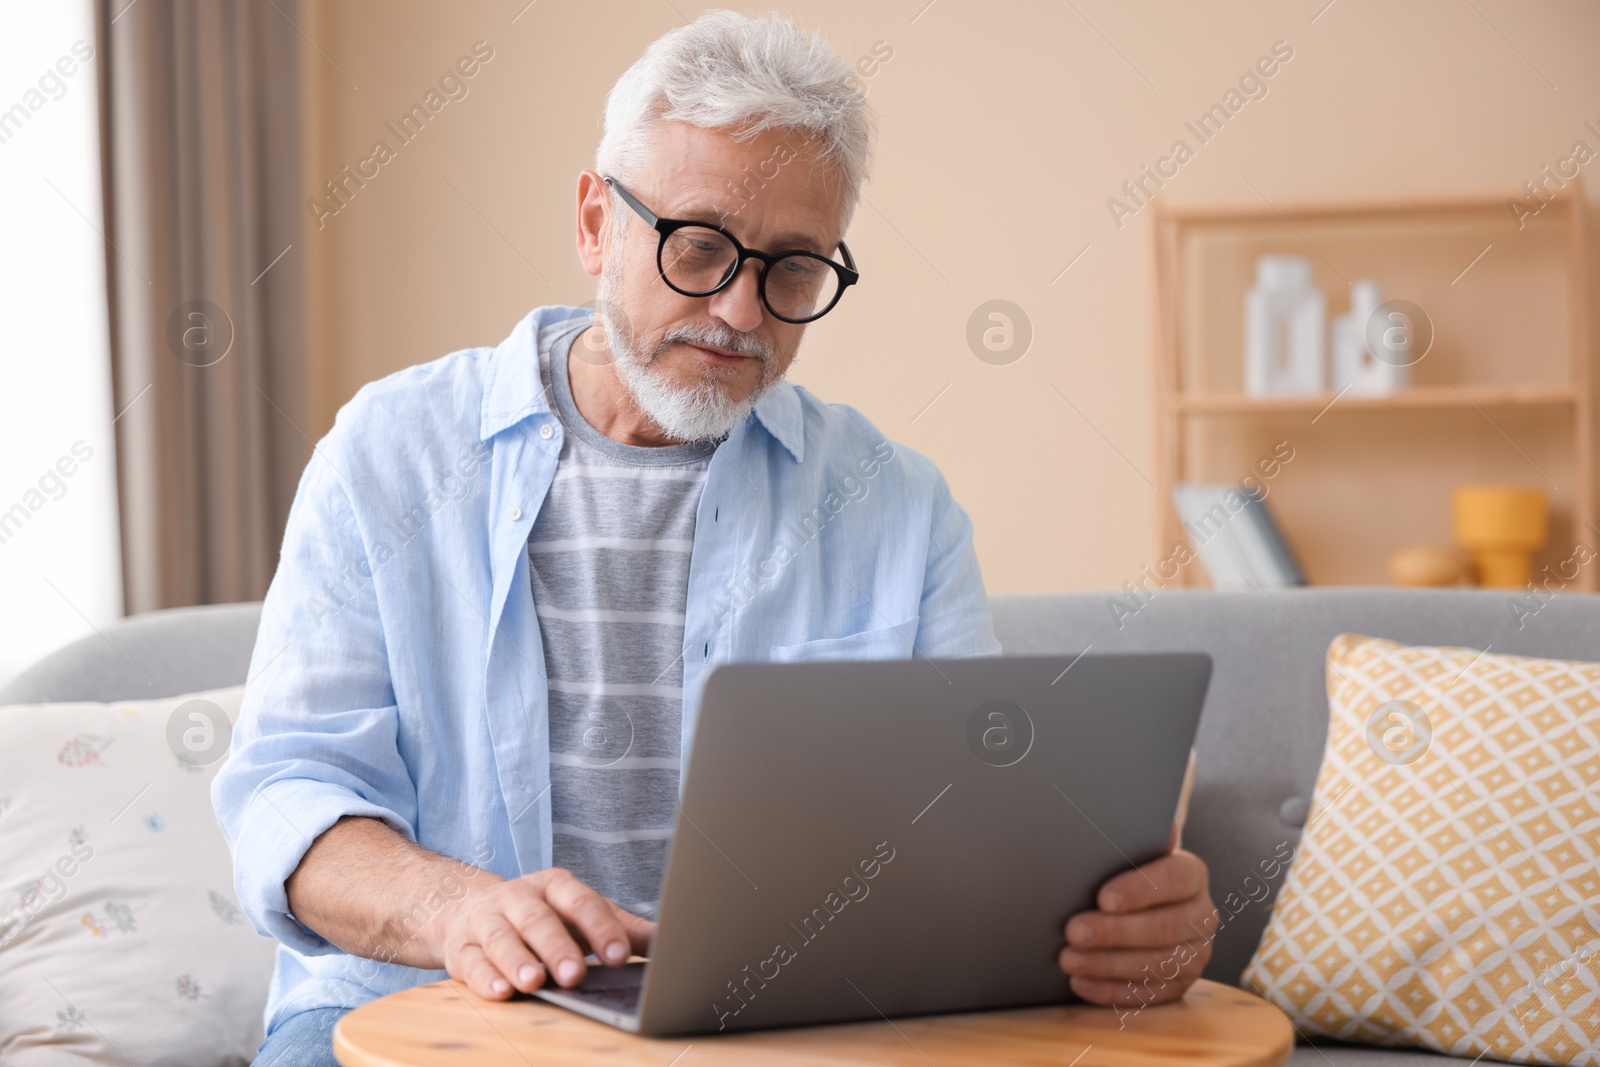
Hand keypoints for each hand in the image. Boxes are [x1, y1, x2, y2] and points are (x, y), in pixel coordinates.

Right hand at [437, 867, 654, 999]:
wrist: (470, 908)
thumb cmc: (544, 916)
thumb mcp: (581, 915)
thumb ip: (621, 928)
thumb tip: (668, 942)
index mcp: (555, 886)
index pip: (581, 902)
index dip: (601, 928)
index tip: (619, 955)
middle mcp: (519, 898)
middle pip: (539, 919)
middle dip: (557, 947)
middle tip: (574, 975)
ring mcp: (487, 921)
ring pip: (502, 939)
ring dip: (517, 961)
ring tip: (533, 983)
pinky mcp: (461, 948)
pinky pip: (471, 962)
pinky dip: (484, 978)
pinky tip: (500, 992)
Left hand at [1057, 848, 1215, 1005]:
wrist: (1144, 901)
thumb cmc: (1127, 870)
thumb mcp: (1132, 849)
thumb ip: (1133, 836)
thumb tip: (1136, 813)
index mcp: (1193, 874)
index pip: (1174, 880)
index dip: (1139, 889)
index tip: (1102, 897)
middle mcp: (1202, 916)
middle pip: (1163, 928)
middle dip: (1114, 932)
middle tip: (1073, 931)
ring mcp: (1195, 954)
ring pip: (1155, 966)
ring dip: (1107, 964)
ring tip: (1068, 959)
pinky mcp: (1180, 984)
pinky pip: (1148, 995)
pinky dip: (1110, 991)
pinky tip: (1080, 982)